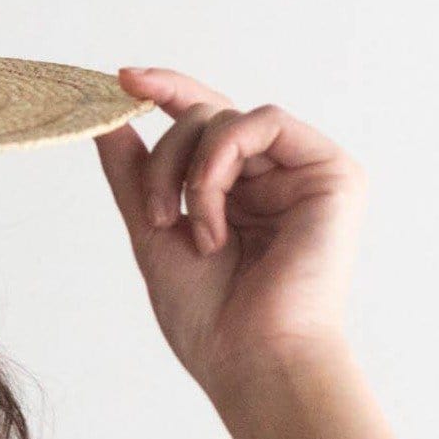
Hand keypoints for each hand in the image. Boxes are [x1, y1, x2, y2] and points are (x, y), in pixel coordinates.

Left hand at [92, 65, 365, 398]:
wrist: (252, 360)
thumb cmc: (209, 315)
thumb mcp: (152, 231)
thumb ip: (134, 173)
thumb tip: (105, 118)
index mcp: (239, 190)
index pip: (202, 121)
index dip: (164, 92)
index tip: (121, 78)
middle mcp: (275, 175)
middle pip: (205, 115)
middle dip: (164, 158)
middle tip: (155, 214)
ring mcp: (304, 171)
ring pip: (227, 117)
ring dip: (189, 170)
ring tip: (189, 230)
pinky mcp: (332, 172)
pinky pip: (264, 122)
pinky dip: (219, 163)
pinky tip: (214, 218)